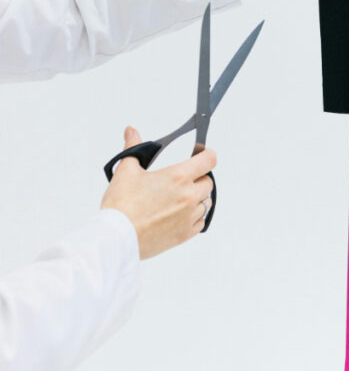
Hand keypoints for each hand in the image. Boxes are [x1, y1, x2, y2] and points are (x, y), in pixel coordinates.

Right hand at [100, 126, 215, 259]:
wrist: (116, 238)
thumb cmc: (121, 206)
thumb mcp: (126, 170)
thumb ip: (133, 147)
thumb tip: (132, 132)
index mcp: (178, 177)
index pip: (209, 160)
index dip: (206, 154)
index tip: (200, 155)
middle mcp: (188, 196)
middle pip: (208, 181)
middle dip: (198, 177)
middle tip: (182, 180)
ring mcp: (189, 217)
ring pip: (206, 203)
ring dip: (197, 198)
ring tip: (179, 198)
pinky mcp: (185, 235)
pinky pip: (201, 222)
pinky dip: (194, 217)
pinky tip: (179, 215)